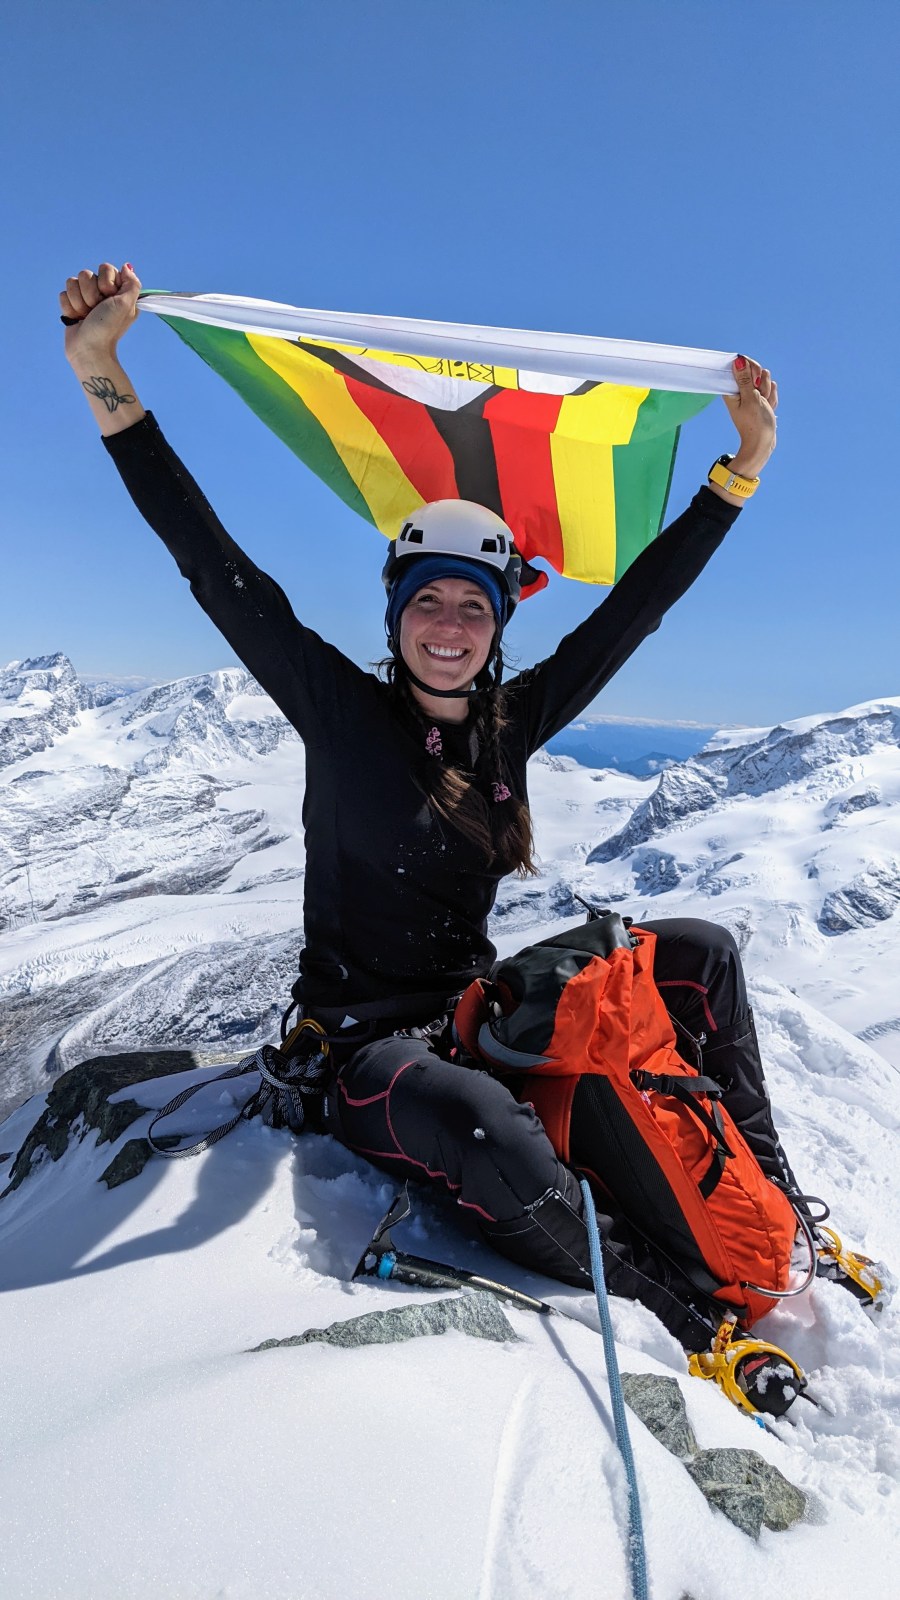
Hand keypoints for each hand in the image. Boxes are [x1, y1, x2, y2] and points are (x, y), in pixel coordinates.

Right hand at [60, 263, 141, 364]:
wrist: (89, 349)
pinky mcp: (72, 305)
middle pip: (86, 274)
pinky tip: (77, 319)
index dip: (105, 282)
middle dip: (90, 294)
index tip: (109, 298)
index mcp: (117, 291)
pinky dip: (69, 308)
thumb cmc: (108, 328)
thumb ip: (132, 284)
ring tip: (86, 316)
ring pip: (72, 282)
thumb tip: (126, 267)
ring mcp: (85, 299)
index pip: (105, 268)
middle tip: (96, 310)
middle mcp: (101, 293)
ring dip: (79, 302)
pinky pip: (63, 294)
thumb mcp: (127, 305)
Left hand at [722, 355, 777, 476]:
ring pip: (765, 380)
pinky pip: (770, 390)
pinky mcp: (760, 399)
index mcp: (732, 389)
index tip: (755, 381)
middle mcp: (740, 390)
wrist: (763, 442)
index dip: (751, 368)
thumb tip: (738, 360)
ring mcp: (751, 394)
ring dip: (768, 392)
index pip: (741, 364)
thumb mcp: (750, 398)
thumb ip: (744, 378)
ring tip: (764, 405)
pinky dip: (771, 399)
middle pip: (755, 370)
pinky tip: (768, 408)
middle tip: (760, 396)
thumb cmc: (755, 423)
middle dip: (762, 383)